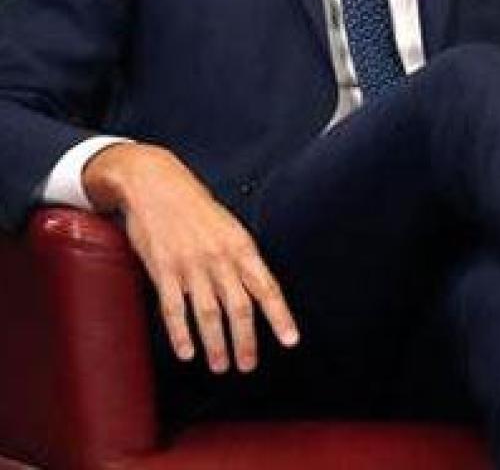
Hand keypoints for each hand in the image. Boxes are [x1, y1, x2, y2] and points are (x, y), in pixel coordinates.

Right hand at [84, 142, 298, 373]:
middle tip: (247, 366)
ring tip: (220, 366)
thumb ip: (243, 260)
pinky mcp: (163, 269)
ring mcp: (190, 265)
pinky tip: (187, 353)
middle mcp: (219, 258)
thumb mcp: (230, 228)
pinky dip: (180, 333)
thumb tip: (260, 292)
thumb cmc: (197, 210)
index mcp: (242, 247)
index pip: (267, 288)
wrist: (156, 185)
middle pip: (238, 308)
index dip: (280, 316)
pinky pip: (173, 308)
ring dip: (215, 344)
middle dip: (245, 341)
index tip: (290, 340)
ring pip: (207, 313)